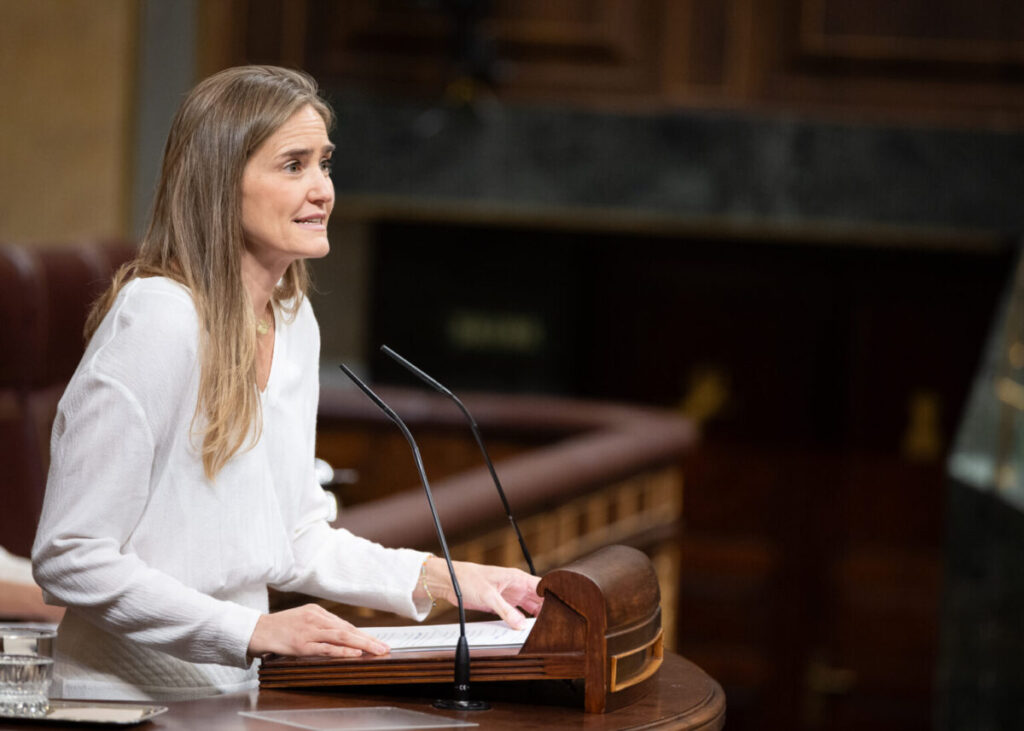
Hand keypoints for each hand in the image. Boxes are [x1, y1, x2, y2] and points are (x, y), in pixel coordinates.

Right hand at [247, 603, 388, 658]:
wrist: (255, 630)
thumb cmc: (279, 628)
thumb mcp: (302, 620)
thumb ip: (320, 626)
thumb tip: (341, 636)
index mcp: (317, 611)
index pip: (345, 625)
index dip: (363, 634)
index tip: (377, 641)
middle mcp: (316, 618)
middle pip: (347, 630)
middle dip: (368, 639)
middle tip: (385, 647)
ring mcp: (309, 631)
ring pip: (341, 637)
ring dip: (362, 644)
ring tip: (377, 651)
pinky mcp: (301, 644)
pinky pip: (325, 648)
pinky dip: (342, 651)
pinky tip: (355, 653)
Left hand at [422, 558, 542, 629]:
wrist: (450, 581)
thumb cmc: (468, 578)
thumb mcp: (488, 595)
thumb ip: (506, 610)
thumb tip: (521, 624)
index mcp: (517, 578)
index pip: (542, 587)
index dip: (553, 597)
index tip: (562, 610)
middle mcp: (516, 586)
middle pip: (538, 600)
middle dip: (546, 611)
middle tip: (554, 625)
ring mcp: (510, 596)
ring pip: (529, 608)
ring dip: (535, 618)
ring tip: (543, 630)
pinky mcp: (501, 604)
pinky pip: (516, 614)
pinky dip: (521, 621)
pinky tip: (525, 630)